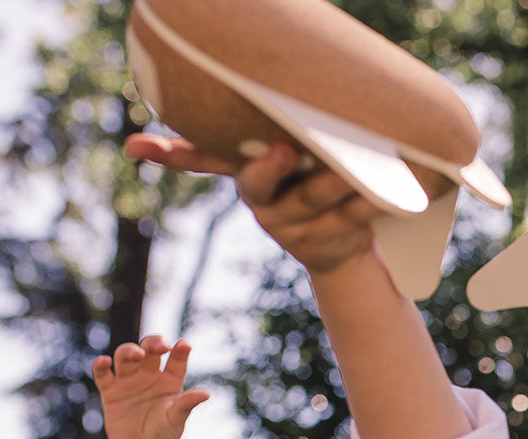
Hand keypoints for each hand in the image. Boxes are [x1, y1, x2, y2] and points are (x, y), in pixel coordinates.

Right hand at [92, 335, 208, 438]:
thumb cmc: (163, 435)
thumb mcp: (176, 419)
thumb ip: (186, 404)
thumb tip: (205, 394)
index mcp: (170, 380)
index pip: (176, 360)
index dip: (181, 350)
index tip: (184, 345)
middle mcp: (149, 375)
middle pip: (150, 350)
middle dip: (154, 343)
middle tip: (160, 347)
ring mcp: (129, 381)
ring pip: (126, 356)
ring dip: (129, 351)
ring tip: (136, 355)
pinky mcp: (111, 391)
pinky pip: (103, 374)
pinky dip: (100, 365)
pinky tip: (104, 361)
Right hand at [124, 134, 383, 274]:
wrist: (341, 249)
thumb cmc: (311, 184)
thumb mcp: (289, 161)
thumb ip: (274, 136)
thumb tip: (269, 100)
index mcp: (248, 179)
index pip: (204, 161)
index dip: (174, 155)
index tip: (145, 147)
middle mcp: (265, 206)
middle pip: (261, 187)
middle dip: (270, 170)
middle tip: (283, 151)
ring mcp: (295, 229)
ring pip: (312, 201)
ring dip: (333, 184)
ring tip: (353, 169)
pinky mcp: (329, 242)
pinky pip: (350, 220)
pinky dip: (368, 205)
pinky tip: (382, 194)